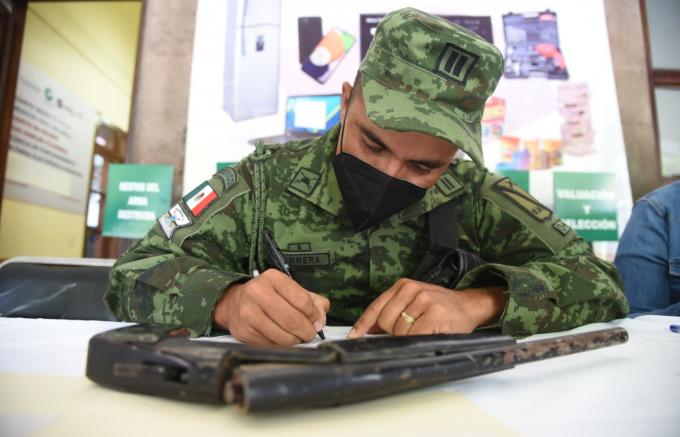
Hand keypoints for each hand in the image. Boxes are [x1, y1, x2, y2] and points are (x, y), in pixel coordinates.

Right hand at [213, 269, 329, 345]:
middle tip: (310, 334)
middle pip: (292, 320)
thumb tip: (321, 320)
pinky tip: (281, 338)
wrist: (234, 303)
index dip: (314, 315)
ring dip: (295, 341)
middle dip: (307, 331)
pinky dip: (281, 345)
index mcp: (273, 278)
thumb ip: (312, 301)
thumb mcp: (289, 289)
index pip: (302, 300)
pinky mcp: (244, 332)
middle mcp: (258, 293)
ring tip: (296, 337)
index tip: (316, 321)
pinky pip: (271, 345)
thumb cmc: (268, 295)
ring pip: (282, 337)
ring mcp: (248, 313)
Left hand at [348, 278, 506, 338]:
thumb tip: (368, 330)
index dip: (363, 323)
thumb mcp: (413, 302)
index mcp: (403, 285)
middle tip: (409, 331)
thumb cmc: (439, 307)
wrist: (469, 306)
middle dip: (392, 333)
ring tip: (423, 330)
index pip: (377, 306)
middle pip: (385, 321)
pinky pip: (415, 335)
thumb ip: (392, 312)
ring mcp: (424, 300)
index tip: (354, 335)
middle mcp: (412, 289)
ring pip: (399, 331)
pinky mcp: (435, 313)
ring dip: (408, 338)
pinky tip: (428, 334)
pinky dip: (417, 341)